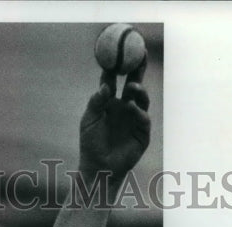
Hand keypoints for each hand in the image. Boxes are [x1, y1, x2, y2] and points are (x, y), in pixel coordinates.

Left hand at [79, 60, 150, 186]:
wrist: (98, 169)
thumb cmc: (90, 146)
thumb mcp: (88, 121)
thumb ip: (95, 103)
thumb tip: (104, 85)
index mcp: (110, 103)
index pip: (114, 80)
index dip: (116, 66)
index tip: (117, 51)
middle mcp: (124, 107)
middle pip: (134, 82)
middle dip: (138, 68)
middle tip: (140, 53)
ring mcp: (134, 119)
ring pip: (142, 99)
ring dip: (139, 90)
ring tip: (132, 87)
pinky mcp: (142, 133)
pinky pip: (143, 119)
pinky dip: (139, 112)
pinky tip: (132, 108)